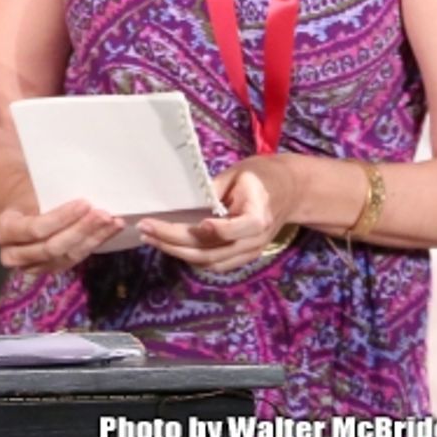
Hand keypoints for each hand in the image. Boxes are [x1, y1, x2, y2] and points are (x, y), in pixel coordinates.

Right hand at [0, 196, 123, 272]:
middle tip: (104, 214)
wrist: (18, 208)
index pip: (35, 229)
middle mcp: (13, 254)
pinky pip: (75, 259)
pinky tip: (109, 231)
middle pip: (52, 247)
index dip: (62, 218)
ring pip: (67, 257)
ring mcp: (33, 266)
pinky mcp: (51, 268)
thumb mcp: (28, 187)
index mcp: (4, 230)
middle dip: (81, 230)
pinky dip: (94, 244)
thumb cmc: (25, 192)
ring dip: (92, 239)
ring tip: (113, 222)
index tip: (85, 203)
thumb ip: (46, 192)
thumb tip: (80, 181)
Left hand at [138, 154, 298, 271]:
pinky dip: (190, 257)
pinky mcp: (243, 256)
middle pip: (213, 249)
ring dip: (176, 252)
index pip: (238, 228)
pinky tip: (168, 245)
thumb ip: (214, 189)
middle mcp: (255, 240)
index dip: (218, 229)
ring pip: (209, 261)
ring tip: (150, 237)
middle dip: (175, 241)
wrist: (290, 191)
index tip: (198, 223)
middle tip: (146, 228)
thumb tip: (184, 199)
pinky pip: (214, 263)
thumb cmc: (261, 176)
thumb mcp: (238, 173)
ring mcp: (249, 252)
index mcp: (259, 214)